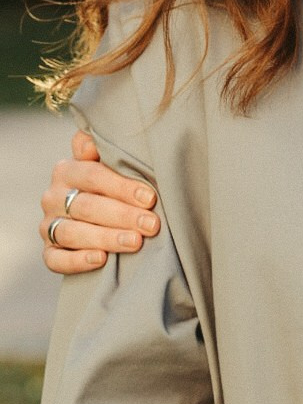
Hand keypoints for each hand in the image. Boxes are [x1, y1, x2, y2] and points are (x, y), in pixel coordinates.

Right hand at [40, 130, 159, 274]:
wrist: (102, 217)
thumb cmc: (115, 185)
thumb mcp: (112, 163)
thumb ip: (105, 149)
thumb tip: (91, 142)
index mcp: (67, 170)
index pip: (93, 176)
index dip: (122, 187)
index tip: (150, 198)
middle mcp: (53, 196)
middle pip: (86, 206)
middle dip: (122, 215)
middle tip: (151, 225)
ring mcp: (48, 225)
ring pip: (72, 233)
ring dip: (106, 238)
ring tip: (135, 242)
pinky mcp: (49, 251)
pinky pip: (56, 259)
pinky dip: (77, 261)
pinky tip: (101, 260)